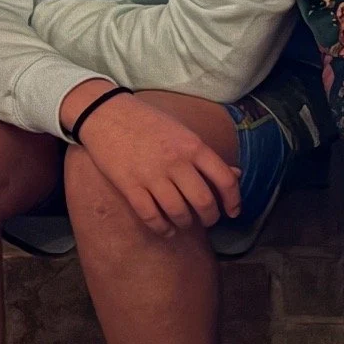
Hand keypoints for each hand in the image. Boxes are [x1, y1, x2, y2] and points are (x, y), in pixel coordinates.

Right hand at [61, 84, 240, 236]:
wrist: (107, 114)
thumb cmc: (149, 123)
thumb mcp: (184, 133)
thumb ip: (207, 157)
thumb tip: (236, 175)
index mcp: (194, 146)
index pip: (224, 179)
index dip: (233, 200)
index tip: (234, 212)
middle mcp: (176, 162)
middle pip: (204, 201)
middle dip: (210, 217)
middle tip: (208, 220)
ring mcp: (152, 175)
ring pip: (179, 212)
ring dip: (186, 224)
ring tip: (186, 223)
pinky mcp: (129, 186)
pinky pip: (151, 216)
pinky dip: (162, 228)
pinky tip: (167, 229)